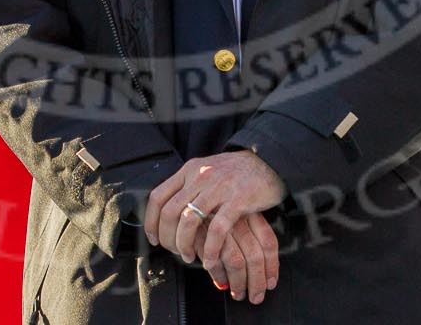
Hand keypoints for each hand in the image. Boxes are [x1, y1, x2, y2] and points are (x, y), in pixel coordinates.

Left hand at [144, 151, 284, 301]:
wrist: (269, 161)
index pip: (158, 196)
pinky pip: (217, 229)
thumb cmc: (237, 172)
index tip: (154, 239)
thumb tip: (170, 212)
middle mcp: (200, 176)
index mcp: (189, 170)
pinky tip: (210, 260)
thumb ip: (189, 186)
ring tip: (189, 257)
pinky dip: (210, 249)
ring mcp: (219, 187)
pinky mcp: (238, 199)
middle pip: (169, 212)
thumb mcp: (207, 171)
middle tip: (174, 252)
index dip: (151, 221)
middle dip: (167, 238)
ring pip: (189, 221)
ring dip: (184, 245)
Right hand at [206, 212, 279, 304]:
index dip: (272, 266)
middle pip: (254, 256)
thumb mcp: (234, 217)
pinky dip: (219, 277)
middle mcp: (236, 219)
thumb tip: (264, 269)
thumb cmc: (211, 214)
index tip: (271, 283)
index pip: (268, 242)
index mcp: (249, 213)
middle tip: (256, 296)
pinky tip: (221, 283)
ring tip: (238, 293)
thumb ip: (248, 237)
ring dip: (239, 283)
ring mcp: (218, 226)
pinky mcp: (199, 234)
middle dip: (257, 281)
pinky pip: (214, 262)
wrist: (180, 201)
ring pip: (236, 261)